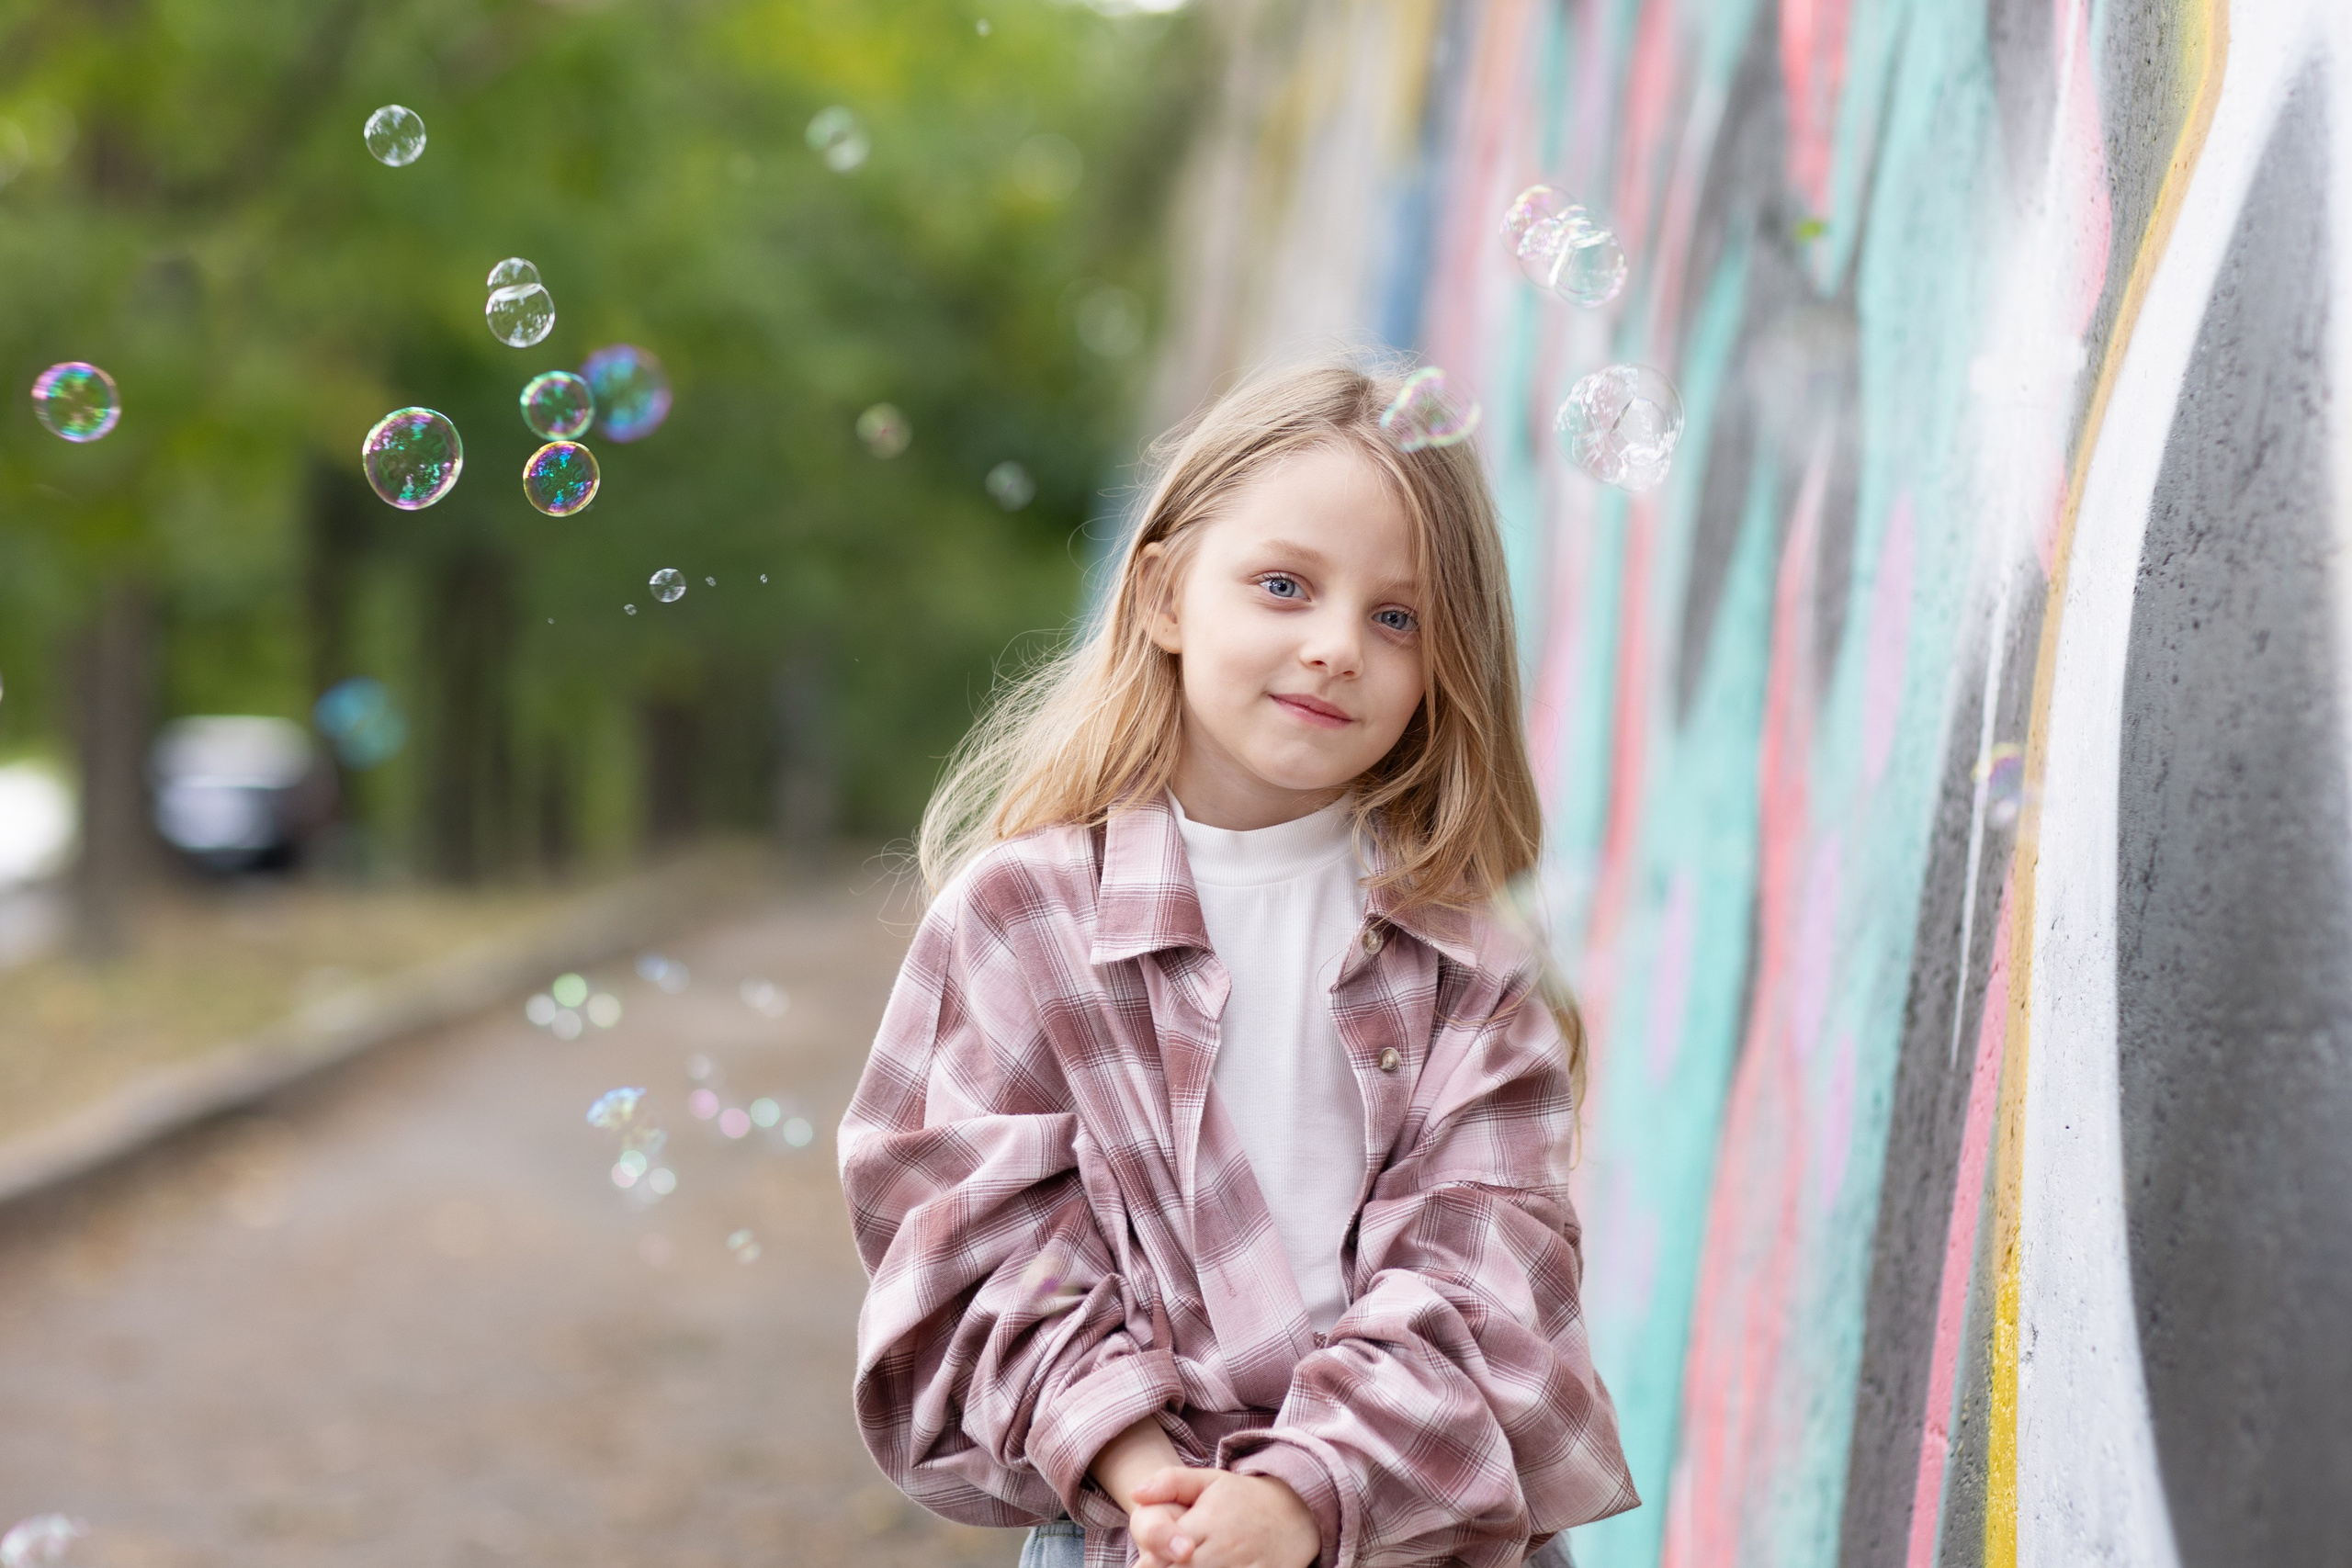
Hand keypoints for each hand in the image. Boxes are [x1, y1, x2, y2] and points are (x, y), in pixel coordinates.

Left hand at [1131, 1469, 1318, 1567]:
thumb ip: (1171, 1482)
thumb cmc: (1243, 1498)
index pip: (1167, 1549)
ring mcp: (1243, 1567)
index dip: (1153, 1558)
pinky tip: (1208, 1567)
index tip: (1149, 1559)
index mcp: (1209, 1521)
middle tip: (1164, 1562)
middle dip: (1169, 1567)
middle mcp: (1225, 1547)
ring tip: (1190, 1562)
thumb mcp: (1209, 1480)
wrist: (1296, 1512)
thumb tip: (1136, 1494)